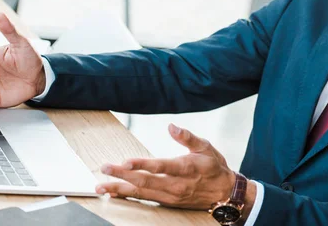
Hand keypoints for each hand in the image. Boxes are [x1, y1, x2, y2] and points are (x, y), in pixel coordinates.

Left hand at [96, 124, 239, 209]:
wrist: (225, 193)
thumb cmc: (214, 167)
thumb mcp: (206, 146)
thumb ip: (188, 137)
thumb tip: (171, 126)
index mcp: (186, 168)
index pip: (160, 167)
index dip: (142, 164)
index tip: (126, 161)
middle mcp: (176, 185)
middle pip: (146, 181)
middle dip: (123, 175)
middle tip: (105, 169)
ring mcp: (170, 196)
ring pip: (142, 193)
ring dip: (120, 189)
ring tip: (102, 186)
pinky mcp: (167, 202)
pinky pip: (144, 200)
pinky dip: (128, 196)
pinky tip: (115, 193)